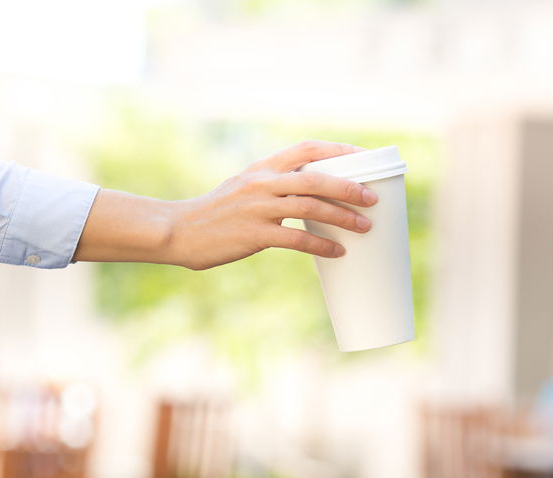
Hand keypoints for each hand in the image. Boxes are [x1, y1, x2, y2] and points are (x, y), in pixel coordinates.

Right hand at [166, 140, 377, 269]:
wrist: (179, 231)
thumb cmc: (215, 214)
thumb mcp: (243, 187)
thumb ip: (273, 186)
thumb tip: (312, 195)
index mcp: (262, 167)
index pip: (306, 149)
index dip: (338, 151)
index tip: (364, 157)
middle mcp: (262, 183)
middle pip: (315, 178)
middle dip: (348, 187)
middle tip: (372, 198)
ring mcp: (257, 208)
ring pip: (310, 207)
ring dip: (341, 217)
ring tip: (364, 227)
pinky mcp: (253, 235)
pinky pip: (295, 240)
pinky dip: (320, 246)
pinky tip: (337, 252)